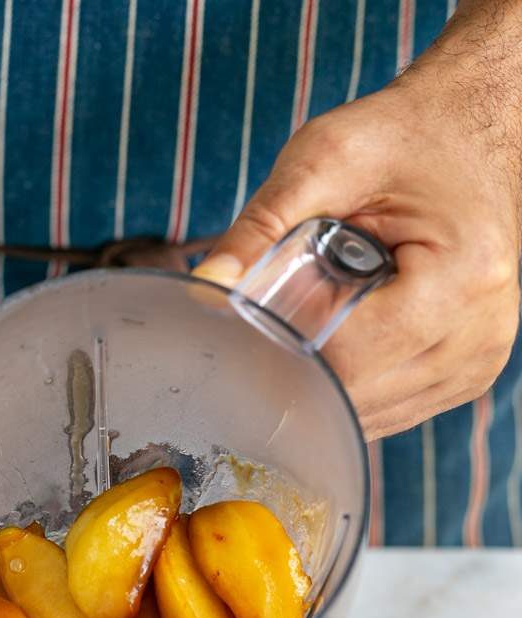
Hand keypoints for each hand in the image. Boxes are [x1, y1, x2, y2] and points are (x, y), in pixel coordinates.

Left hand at [196, 3, 521, 438]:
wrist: (471, 134)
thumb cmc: (408, 139)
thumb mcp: (328, 157)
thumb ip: (262, 224)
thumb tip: (207, 286)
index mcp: (461, 278)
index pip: (350, 358)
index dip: (286, 348)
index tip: (251, 325)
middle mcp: (480, 333)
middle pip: (357, 395)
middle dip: (298, 370)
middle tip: (267, 326)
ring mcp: (477, 362)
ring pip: (371, 415)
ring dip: (325, 384)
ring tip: (311, 324)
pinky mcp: (466, 374)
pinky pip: (391, 411)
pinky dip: (352, 389)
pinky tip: (335, 346)